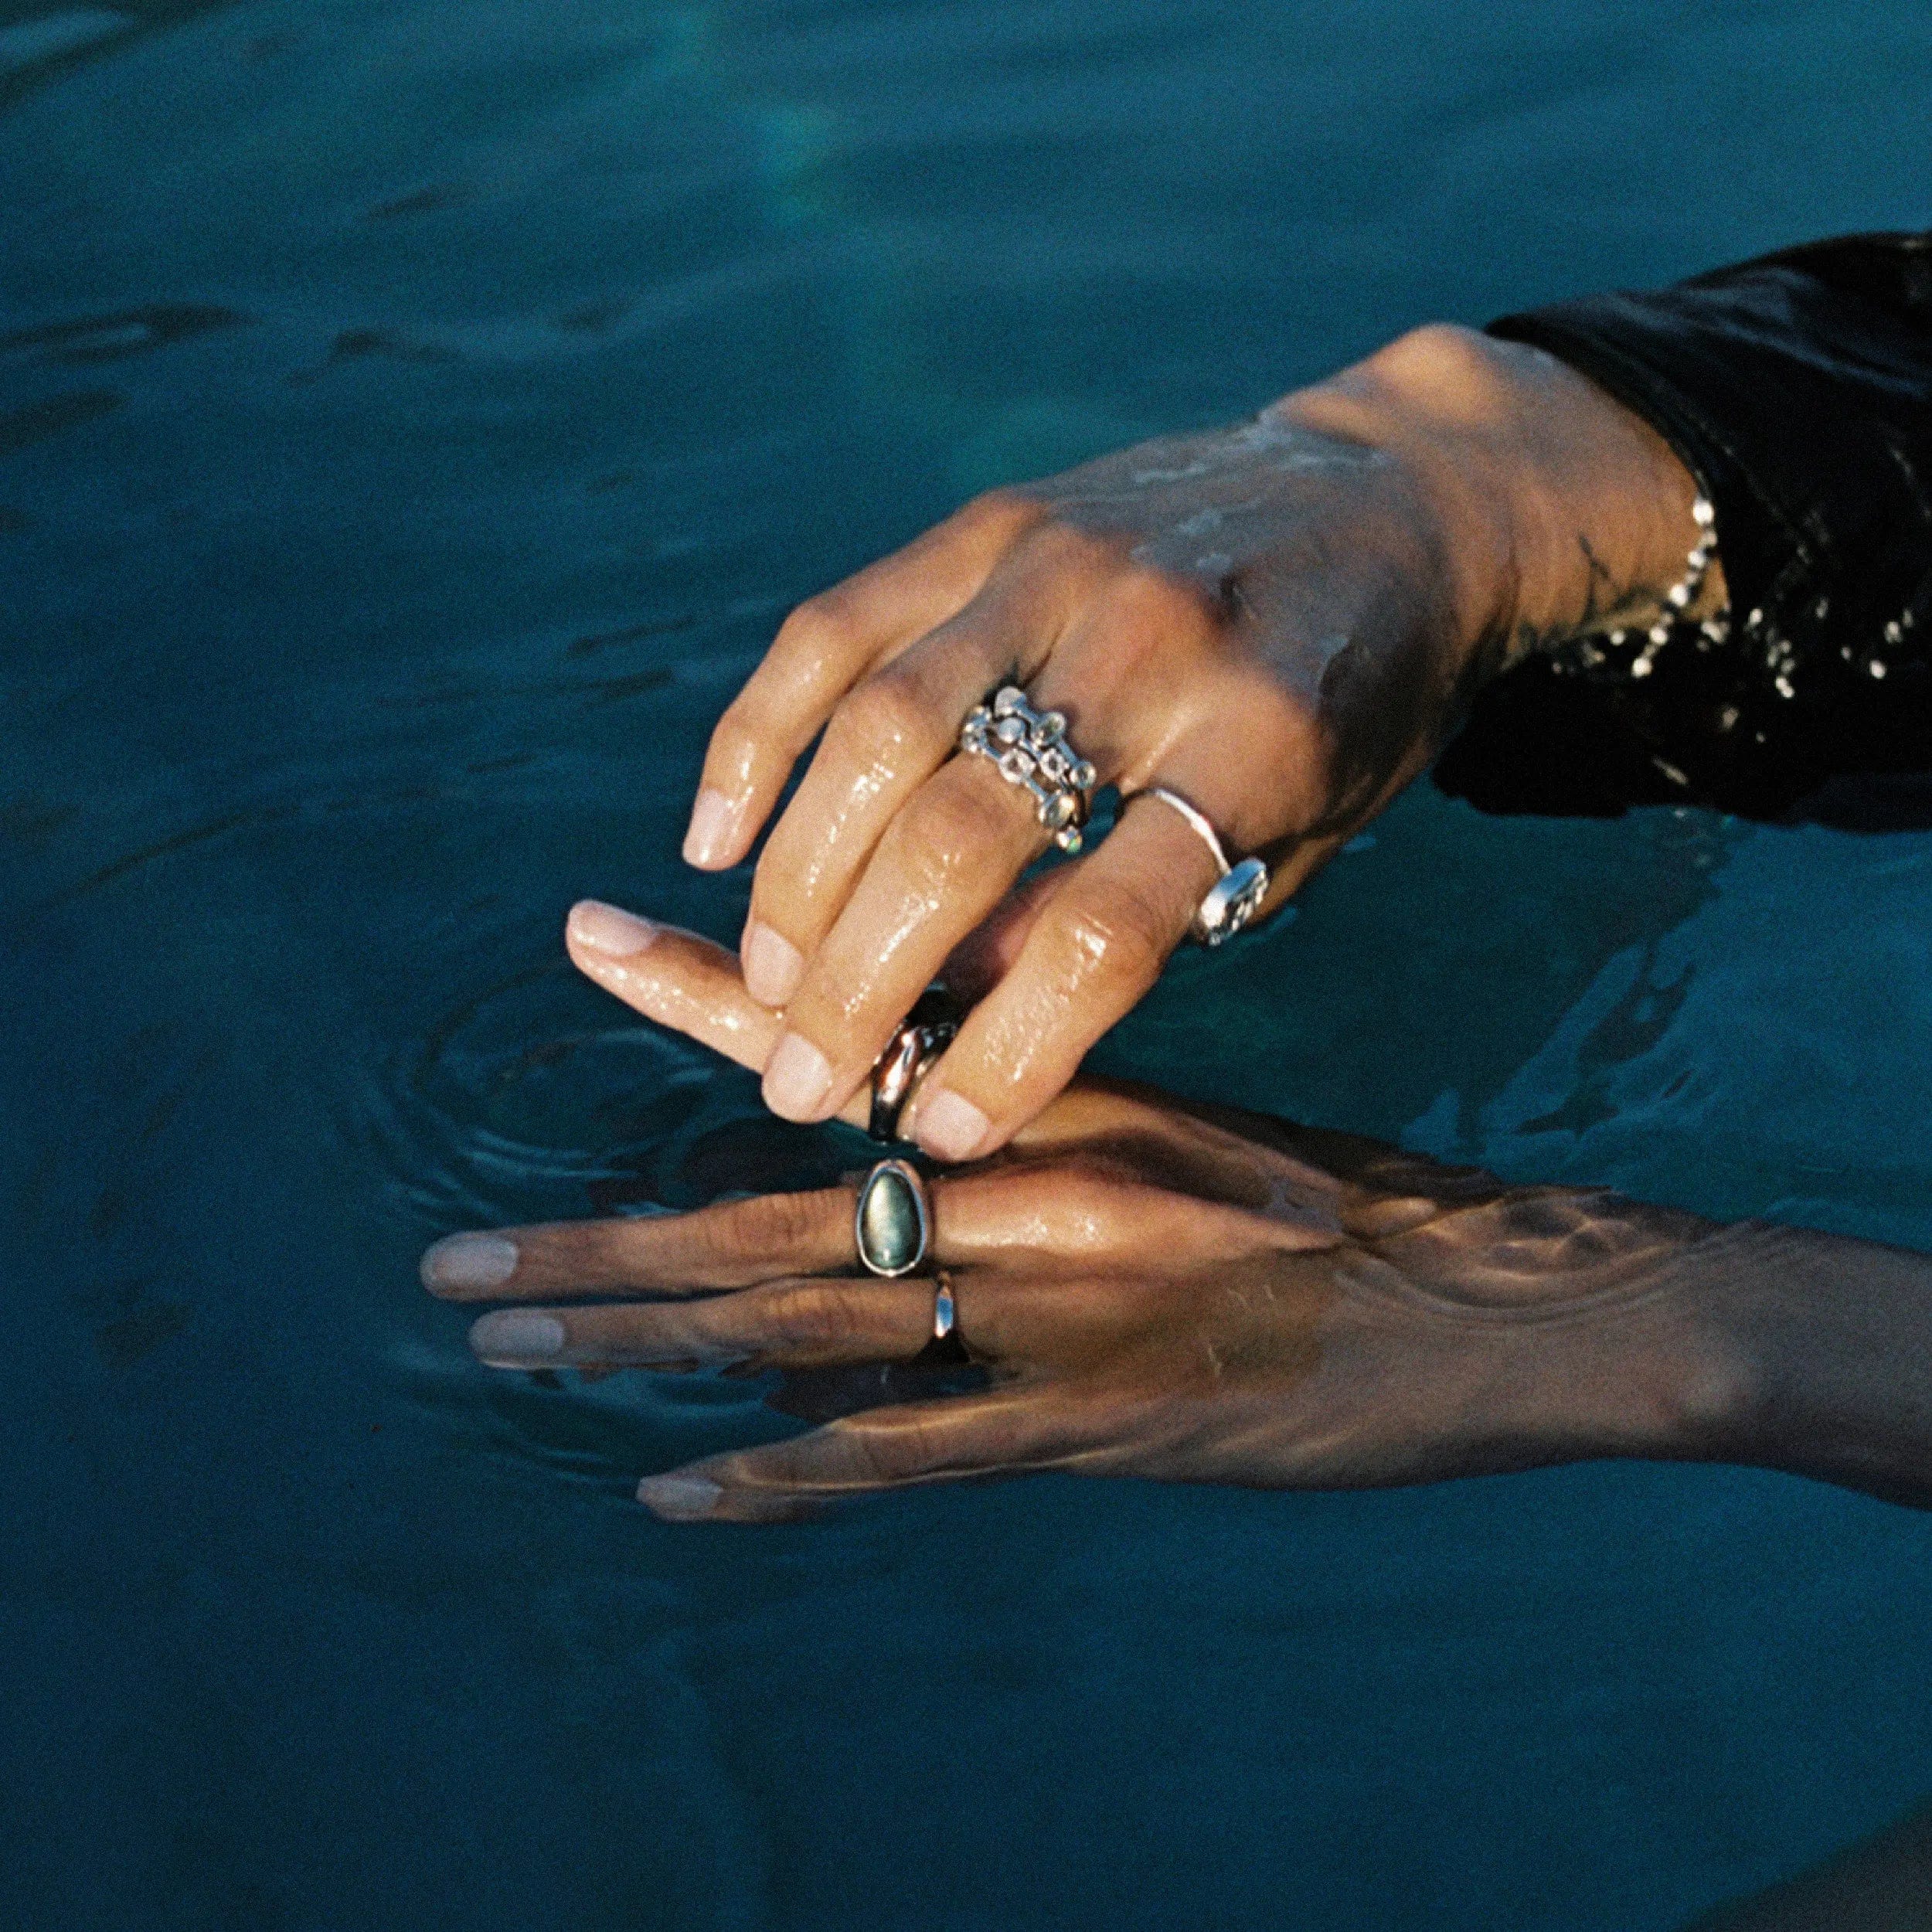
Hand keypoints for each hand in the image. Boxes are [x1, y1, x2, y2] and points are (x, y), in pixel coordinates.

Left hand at [421, 911, 1729, 1521]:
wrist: (1521, 1309)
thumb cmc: (1364, 1213)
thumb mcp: (1205, 1128)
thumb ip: (1060, 1119)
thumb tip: (925, 1111)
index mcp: (1065, 1097)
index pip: (854, 1033)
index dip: (707, 993)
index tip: (585, 937)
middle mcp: (1039, 1195)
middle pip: (778, 1215)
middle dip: (605, 1244)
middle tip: (455, 1263)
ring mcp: (1059, 1322)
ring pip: (806, 1330)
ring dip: (646, 1347)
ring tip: (508, 1348)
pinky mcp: (1095, 1436)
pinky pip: (902, 1461)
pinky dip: (779, 1475)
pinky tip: (672, 1489)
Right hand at [682, 326, 1715, 1161]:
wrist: (1395, 495)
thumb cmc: (1352, 706)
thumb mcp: (1299, 835)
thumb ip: (1145, 916)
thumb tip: (962, 1008)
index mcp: (1263, 744)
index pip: (1107, 928)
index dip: (1009, 1048)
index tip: (941, 1129)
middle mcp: (1152, 643)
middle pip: (961, 835)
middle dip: (860, 983)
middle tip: (804, 1082)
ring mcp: (1057, 565)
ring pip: (876, 732)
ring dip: (797, 879)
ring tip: (764, 984)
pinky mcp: (989, 521)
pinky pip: (833, 629)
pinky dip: (758, 737)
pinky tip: (716, 838)